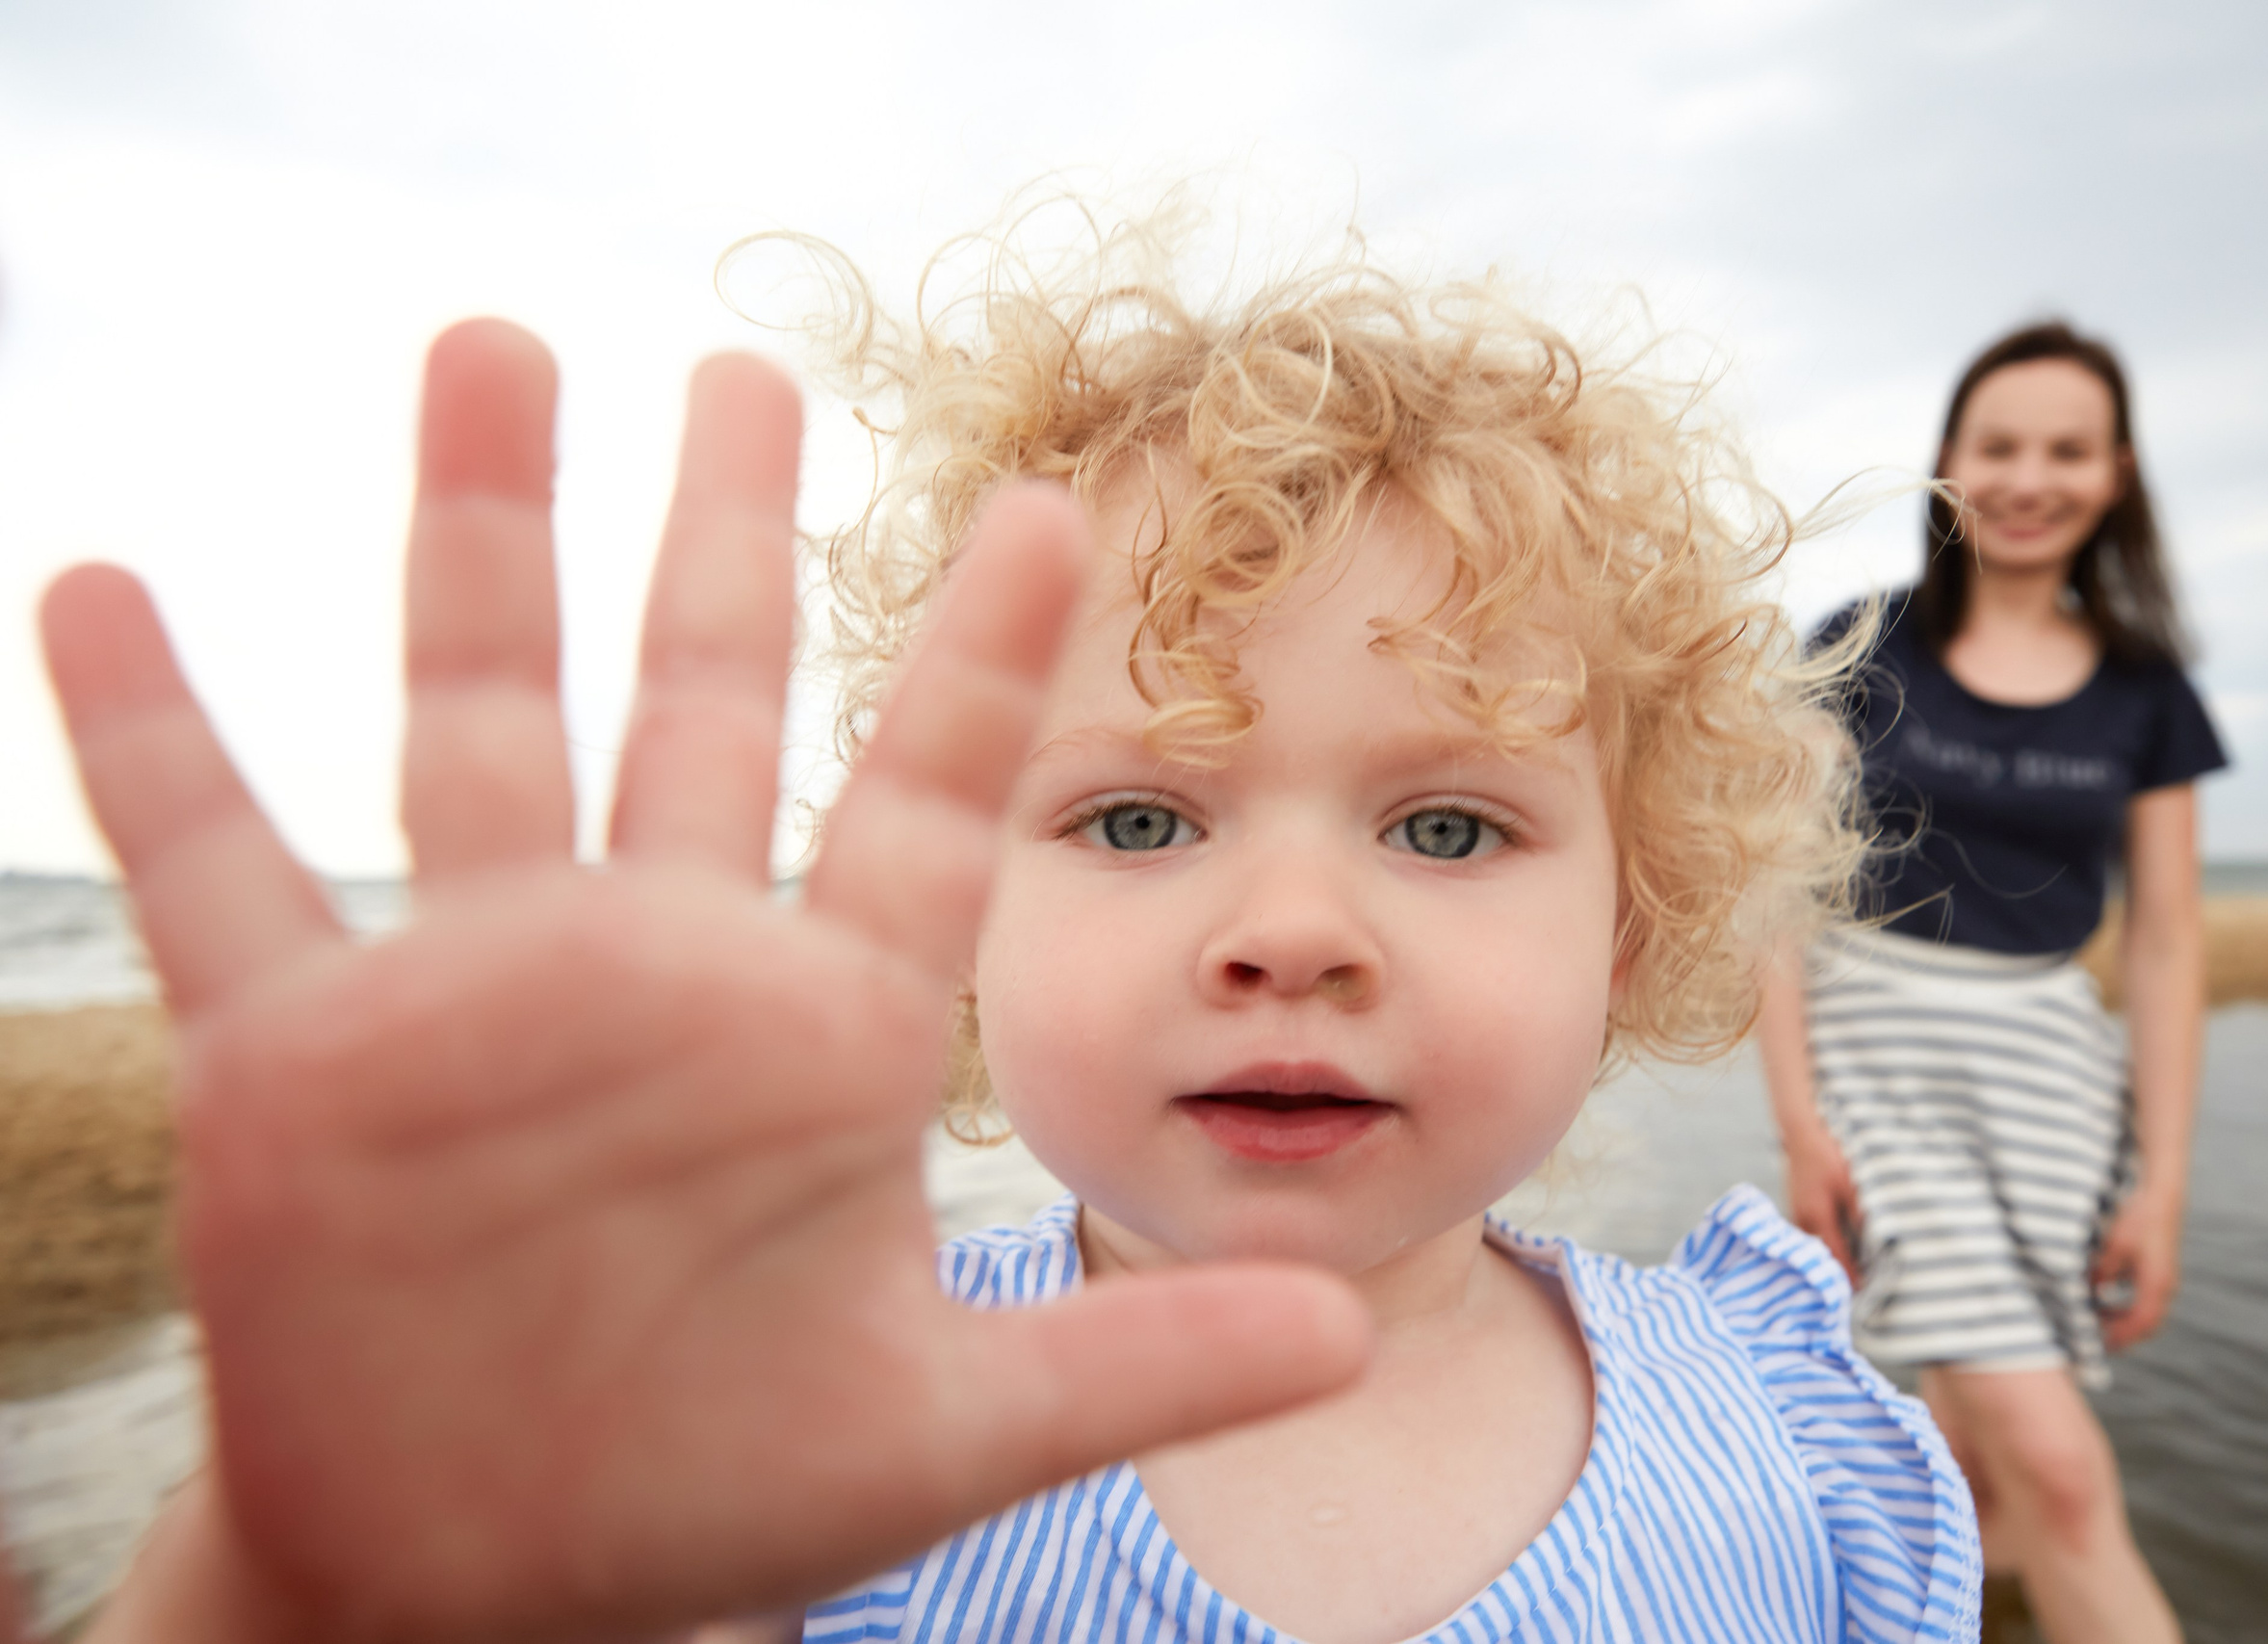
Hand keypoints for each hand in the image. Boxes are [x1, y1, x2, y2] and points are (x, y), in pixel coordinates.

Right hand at [44, 321, 1370, 1643]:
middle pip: (703, 701)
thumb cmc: (715, 1494)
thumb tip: (1354, 1332)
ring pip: (480, 721)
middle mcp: (660, 971)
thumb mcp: (944, 1432)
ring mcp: (482, 997)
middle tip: (751, 365)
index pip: (925, 801)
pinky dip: (159, 745)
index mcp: (821, 1032)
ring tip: (490, 347)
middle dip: (727, 534)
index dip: (985, 659)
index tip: (1055, 511)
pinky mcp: (310, 1063)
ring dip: (482, 541)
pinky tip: (102, 593)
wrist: (492, 1590)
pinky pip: (221, 877)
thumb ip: (1138, 1368)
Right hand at [1781, 1126, 1861, 1284]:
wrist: (1803, 1133)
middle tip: (1868, 1290)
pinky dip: (1829, 1246)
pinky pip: (1815, 1237)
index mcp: (1816, 1218)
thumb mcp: (1852, 1185)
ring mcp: (1797, 1217)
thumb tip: (1878, 1245)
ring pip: (1819, 1248)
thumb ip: (1862, 1216)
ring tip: (1860, 1272)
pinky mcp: (1799, 1211)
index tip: (1869, 1294)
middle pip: (1825, 1258)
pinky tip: (1846, 1248)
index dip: (1852, 1277)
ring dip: (1836, 1259)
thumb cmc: (1829, 1156)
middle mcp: (1802, 1223)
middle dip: (1844, 1273)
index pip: (1836, 1258)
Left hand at [2093, 1189, 2182, 1351]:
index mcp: (2156, 1284)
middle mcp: (2164, 1286)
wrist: (2159, 1193)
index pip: (2140, 1324)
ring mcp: (2161, 1279)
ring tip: (2088, 1319)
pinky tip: (2096, 1297)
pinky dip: (2119, 1304)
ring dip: (2117, 1318)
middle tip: (2088, 1339)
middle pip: (2142, 1323)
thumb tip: (2082, 1297)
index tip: (2095, 1344)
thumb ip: (2099, 1274)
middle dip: (2116, 1333)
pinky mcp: (2155, 1270)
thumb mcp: (2112, 1247)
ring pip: (2141, 1311)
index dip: (2119, 1337)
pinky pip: (2138, 1298)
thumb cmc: (2137, 1219)